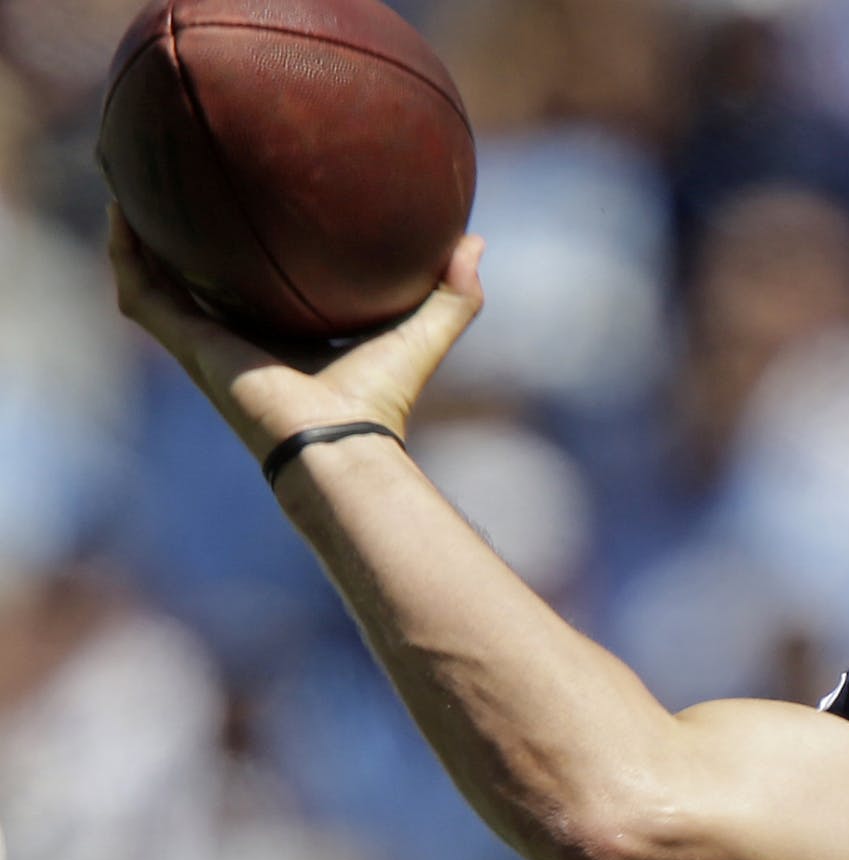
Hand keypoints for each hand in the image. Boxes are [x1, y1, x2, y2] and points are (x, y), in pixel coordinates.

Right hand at [107, 202, 485, 462]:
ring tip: (135, 183)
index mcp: (292, 336)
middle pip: (204, 281)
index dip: (257, 253)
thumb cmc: (383, 396)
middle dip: (188, 240)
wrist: (340, 438)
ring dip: (141, 238)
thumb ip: (455, 291)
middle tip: (180, 183)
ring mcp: (209, 343)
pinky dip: (127, 254)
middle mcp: (244, 337)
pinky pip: (143, 293)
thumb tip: (473, 240)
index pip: (266, 288)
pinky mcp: (187, 345)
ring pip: (159, 283)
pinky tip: (125, 210)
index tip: (258, 206)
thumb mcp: (426, 330)